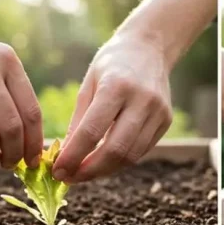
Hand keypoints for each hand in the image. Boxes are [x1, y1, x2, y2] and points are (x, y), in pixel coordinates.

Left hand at [52, 35, 172, 182]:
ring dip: (104, 171)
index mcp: (116, 86)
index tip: (57, 171)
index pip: (92, 132)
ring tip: (83, 173)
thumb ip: (78, 122)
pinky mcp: (166, 121)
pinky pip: (140, 151)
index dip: (74, 157)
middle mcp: (141, 100)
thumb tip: (64, 158)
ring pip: (130, 156)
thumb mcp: (88, 84)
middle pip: (115, 150)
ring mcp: (158, 112)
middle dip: (89, 171)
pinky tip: (103, 161)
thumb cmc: (112, 64)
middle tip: (69, 178)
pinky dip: (119, 162)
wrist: (150, 46)